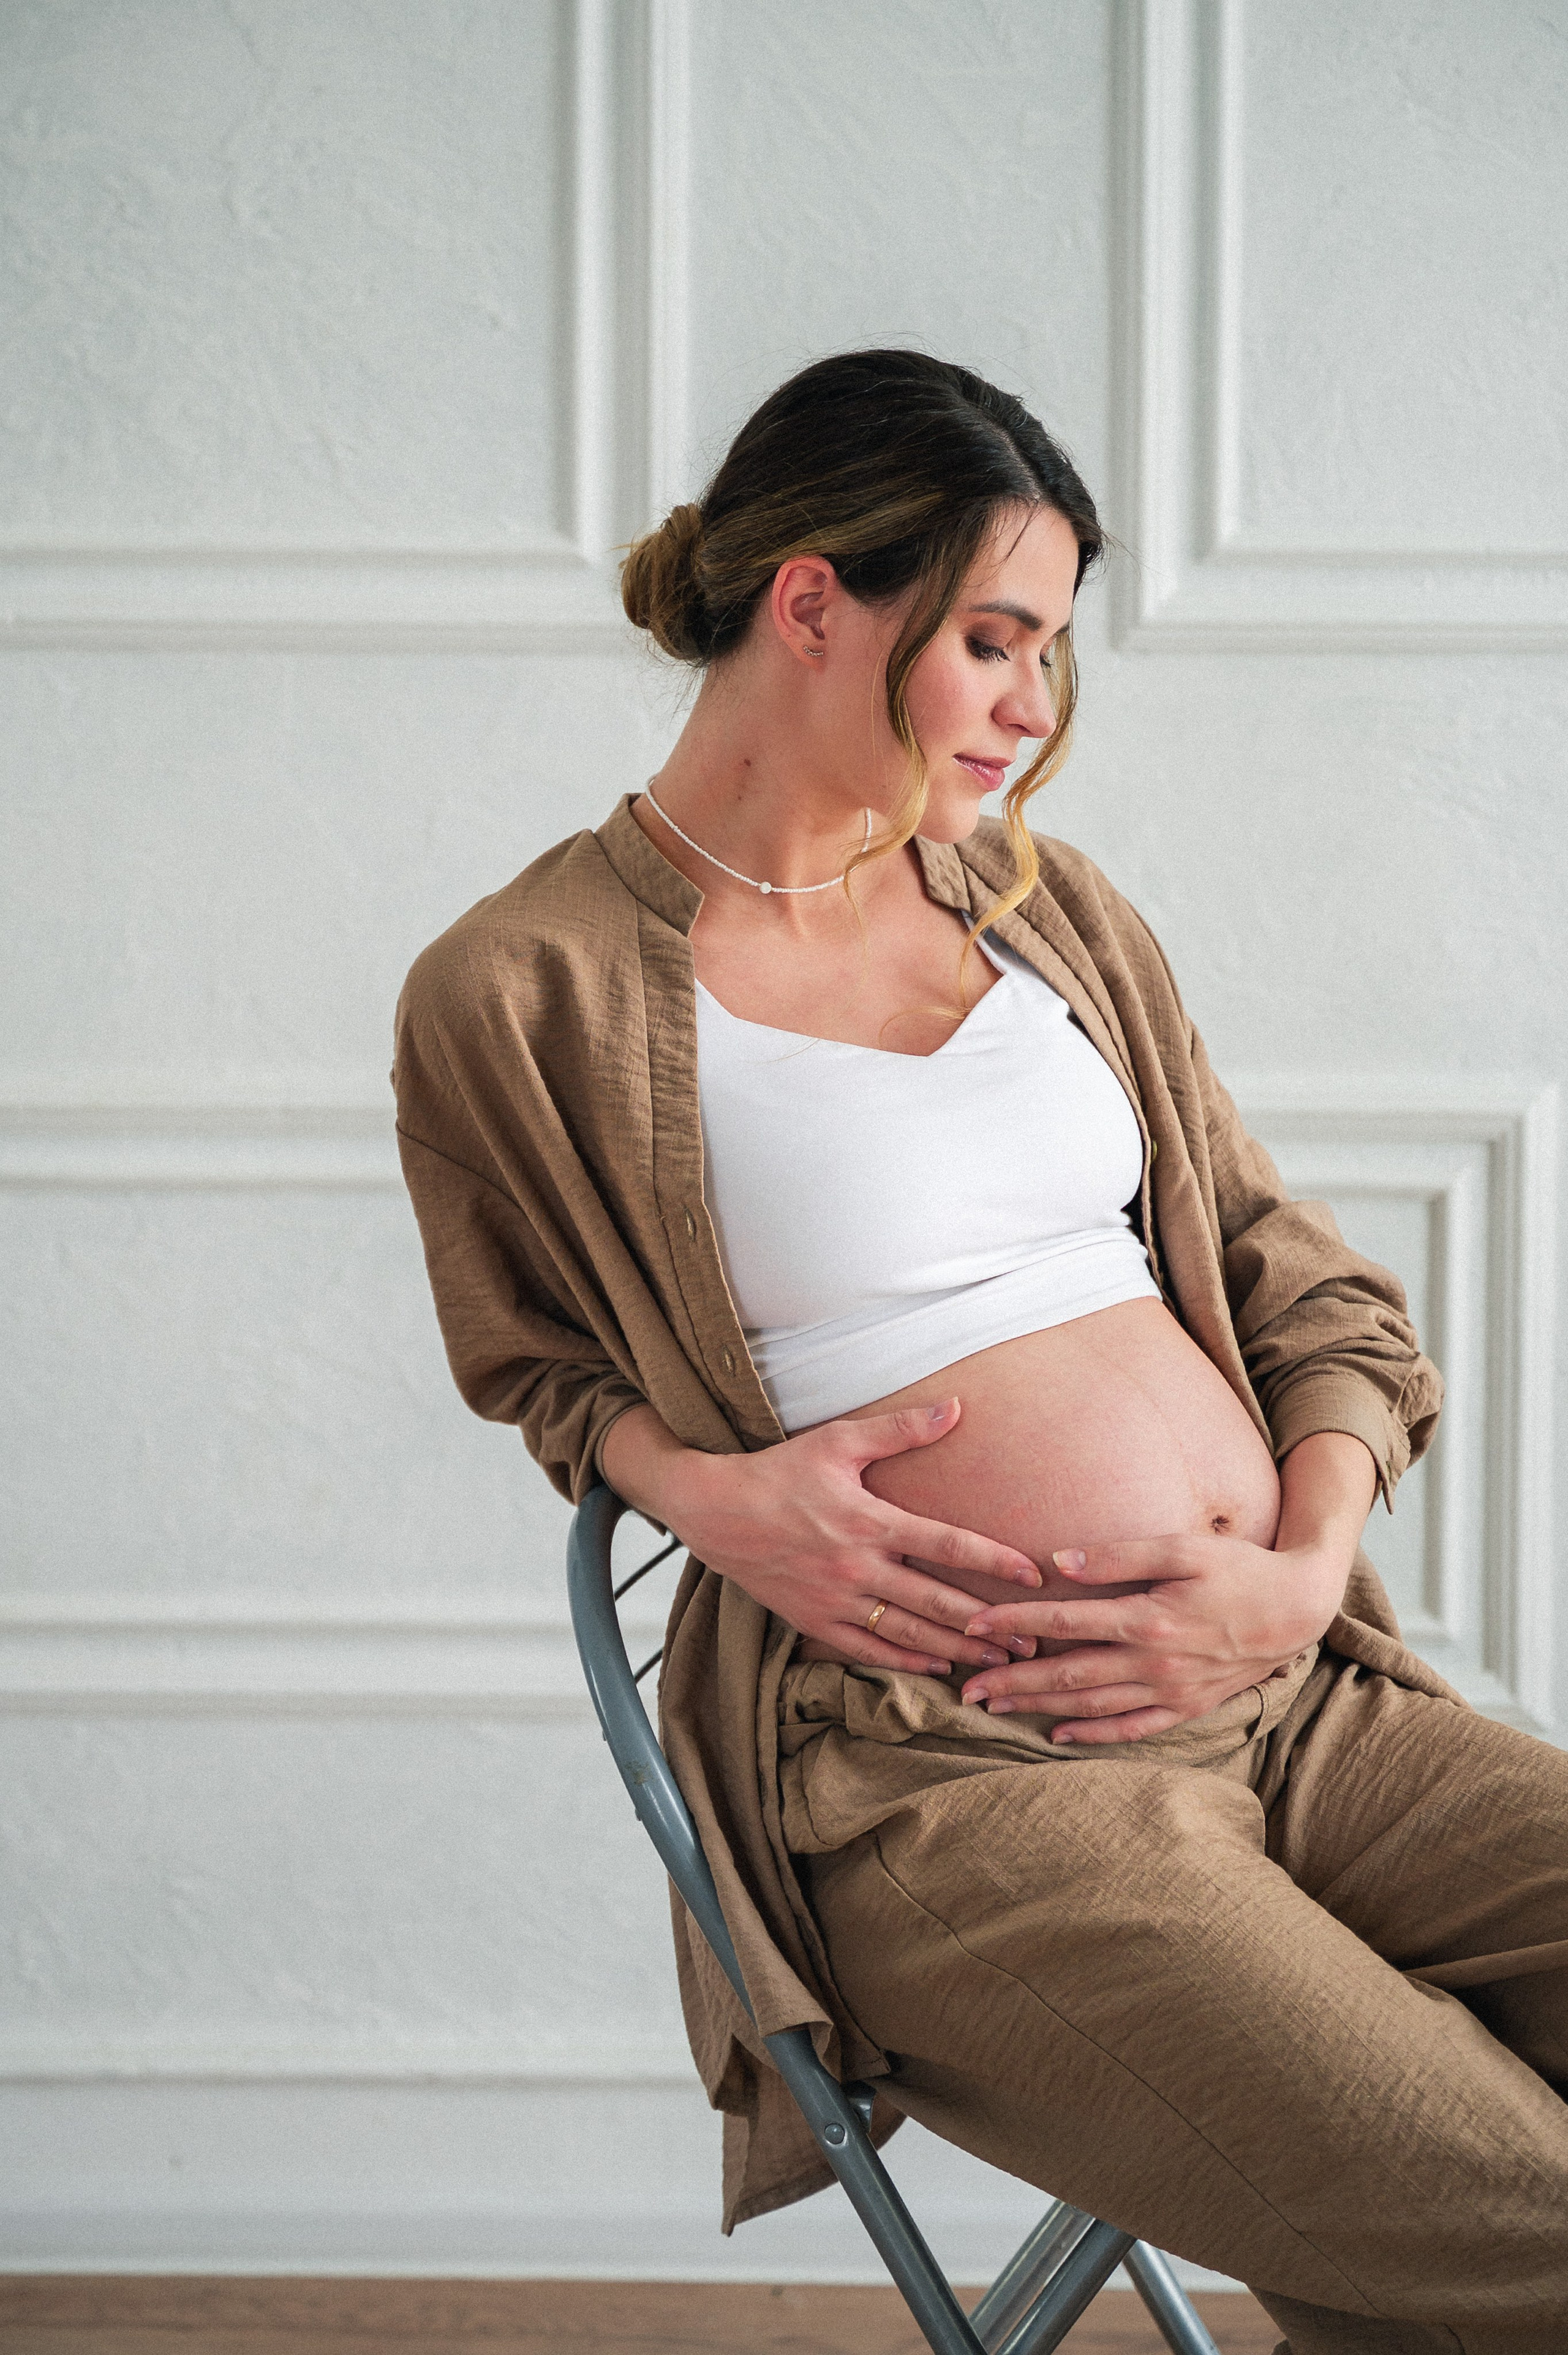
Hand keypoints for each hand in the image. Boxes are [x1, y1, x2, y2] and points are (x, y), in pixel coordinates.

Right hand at [601, 1397, 1041, 1673]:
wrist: (713, 1512)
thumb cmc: (778, 1472)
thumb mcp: (837, 1441)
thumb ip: (900, 1429)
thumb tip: (956, 1407)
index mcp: (869, 1521)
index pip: (947, 1544)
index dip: (994, 1562)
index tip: (1034, 1577)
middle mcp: (857, 1567)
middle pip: (936, 1602)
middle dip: (988, 1624)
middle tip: (1031, 1640)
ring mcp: (835, 1600)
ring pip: (908, 1632)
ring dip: (955, 1649)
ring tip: (996, 1662)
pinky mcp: (813, 1620)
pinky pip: (868, 1649)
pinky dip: (905, 1660)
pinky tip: (936, 1667)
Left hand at [957, 1529, 1348, 1742]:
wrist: (1298, 1609)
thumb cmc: (1239, 1569)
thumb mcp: (1184, 1547)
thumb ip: (1120, 1554)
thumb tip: (1060, 1562)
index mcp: (1148, 1619)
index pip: (1065, 1624)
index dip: (1016, 1624)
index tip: (974, 1625)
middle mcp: (1154, 1663)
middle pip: (1068, 1675)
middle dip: (1012, 1681)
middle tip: (964, 1688)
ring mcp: (1170, 1691)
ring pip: (1091, 1706)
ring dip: (1039, 1707)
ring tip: (994, 1708)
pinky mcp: (1186, 1707)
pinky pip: (1131, 1729)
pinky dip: (1092, 1735)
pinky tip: (1057, 1735)